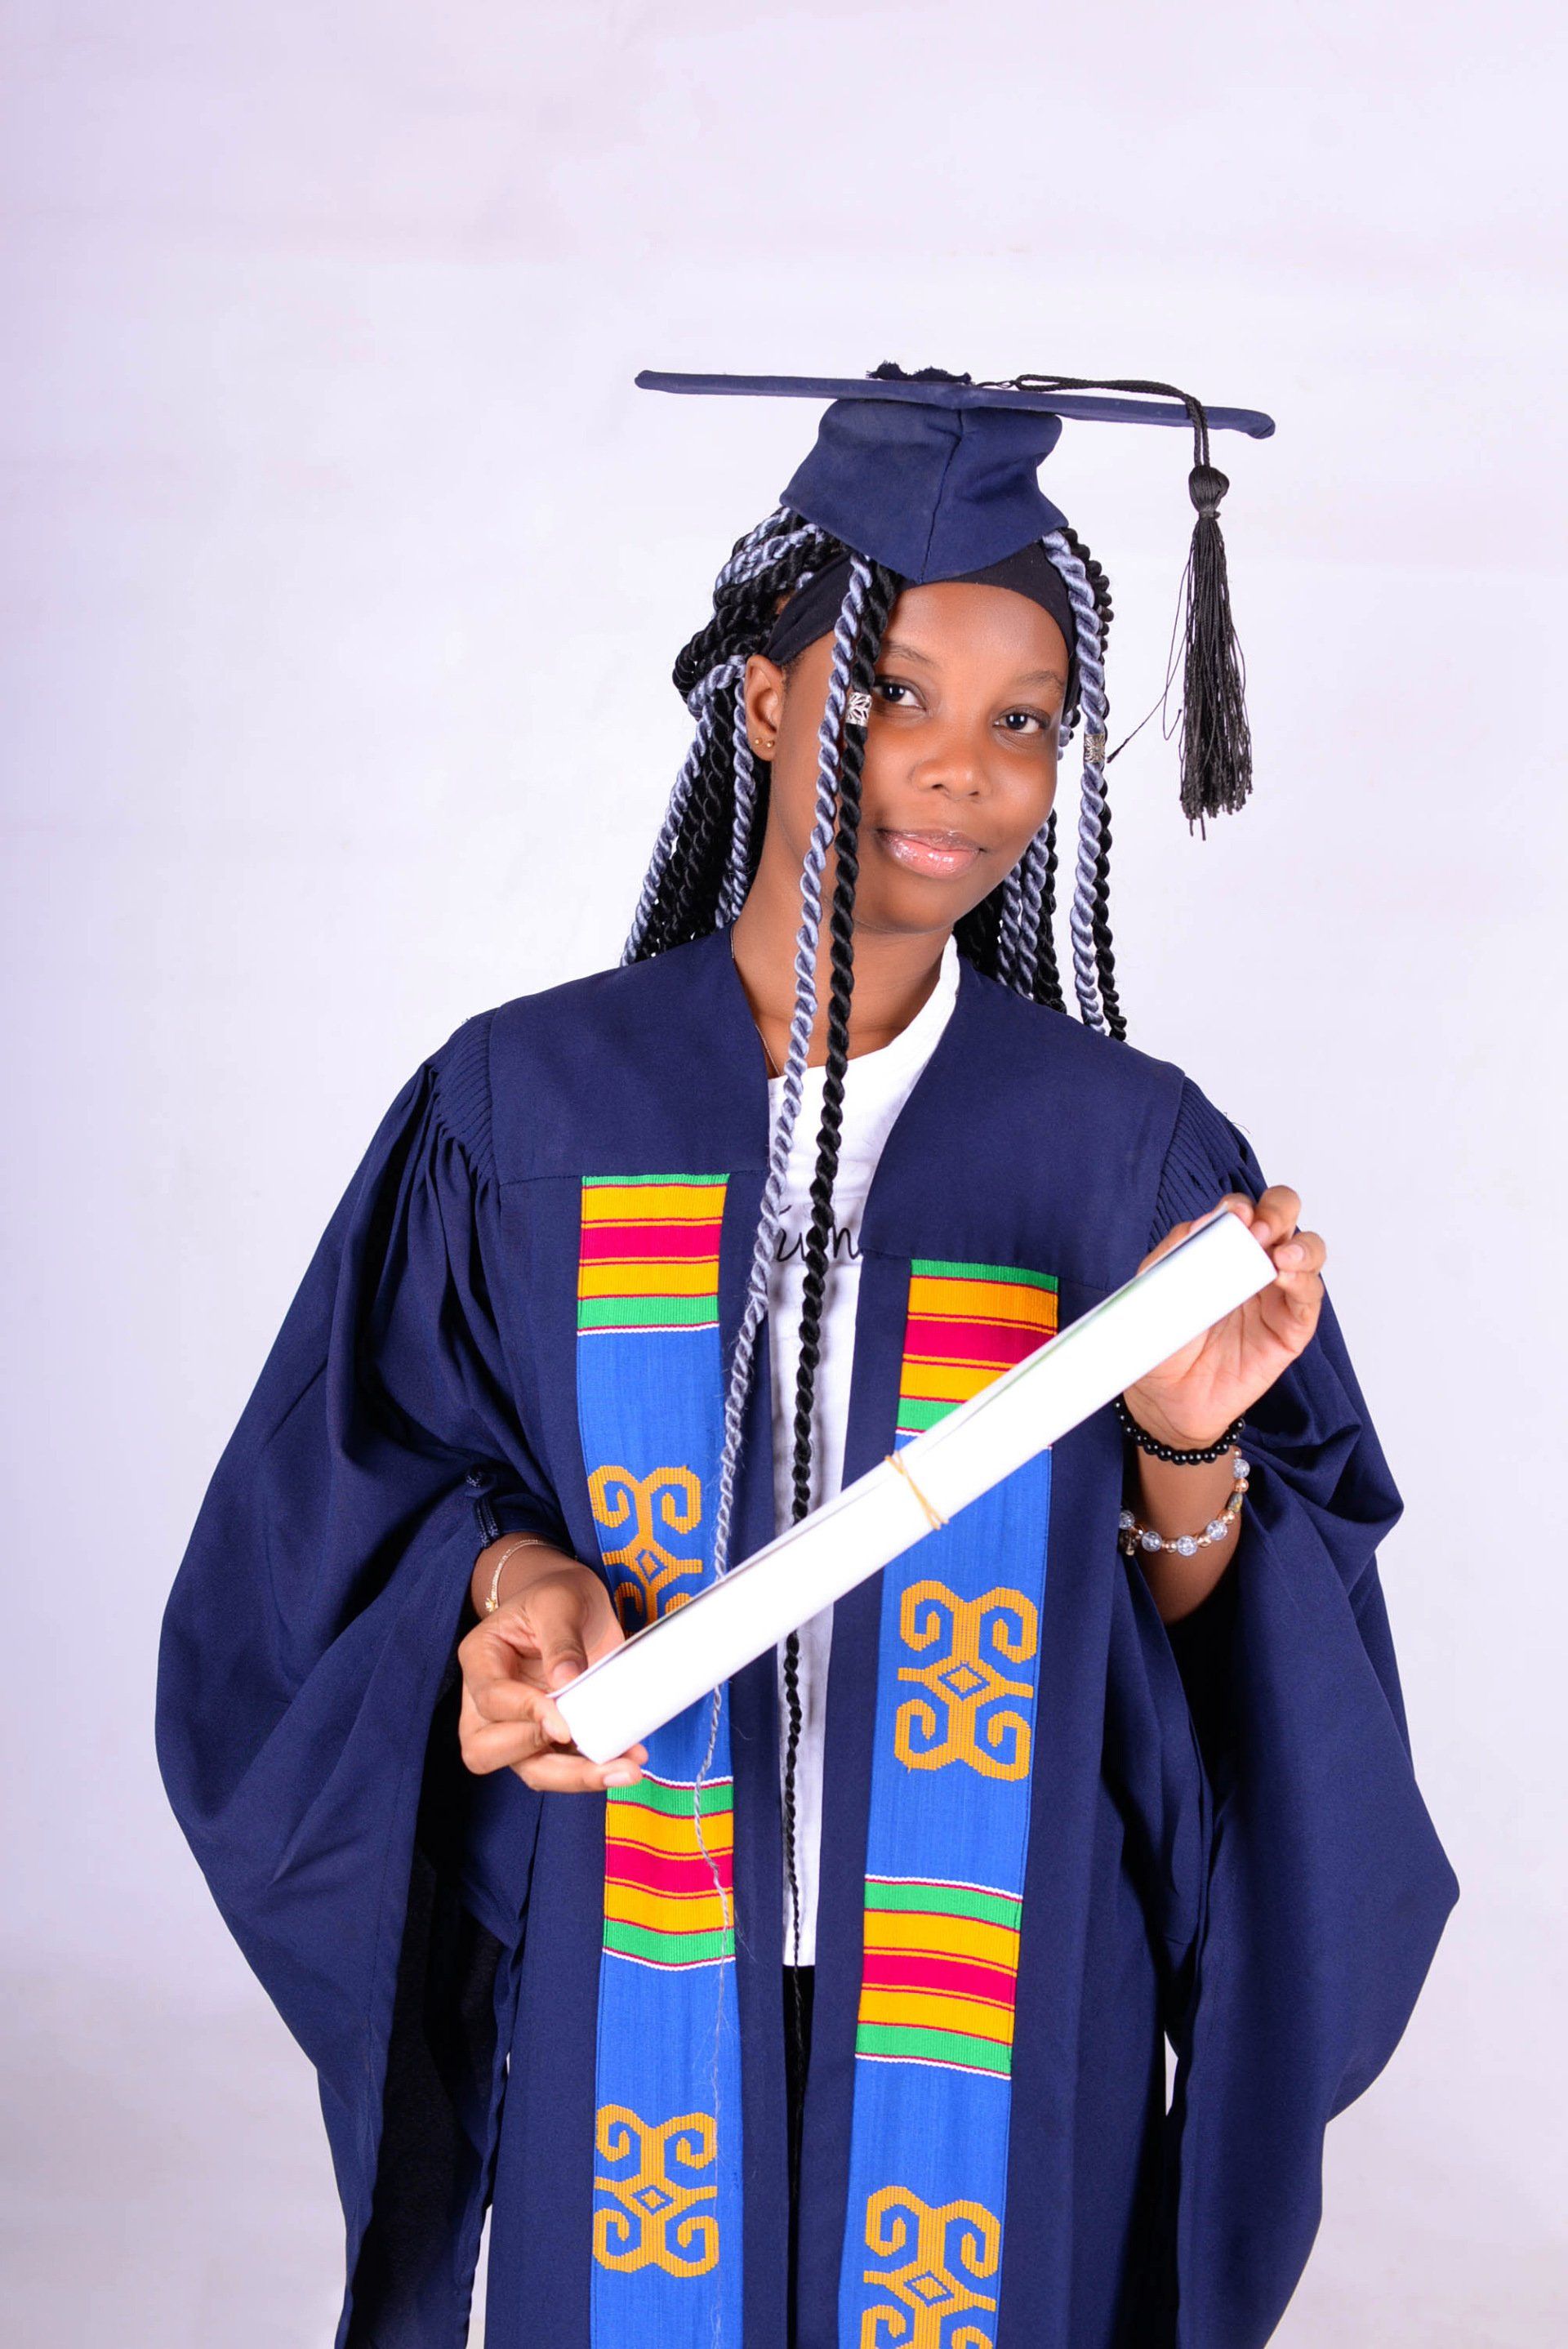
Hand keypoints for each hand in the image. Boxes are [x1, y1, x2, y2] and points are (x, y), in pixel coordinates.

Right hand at [456, 1561, 645, 1792]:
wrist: (575, 1603)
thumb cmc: (557, 1596)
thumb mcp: (559, 1602)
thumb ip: (560, 1639)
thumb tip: (566, 1679)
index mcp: (480, 1659)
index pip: (491, 1699)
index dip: (525, 1715)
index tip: (564, 1724)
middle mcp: (486, 1701)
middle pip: (488, 1751)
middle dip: (541, 1760)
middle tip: (592, 1752)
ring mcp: (515, 1726)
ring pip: (527, 1770)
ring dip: (575, 1778)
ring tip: (625, 1770)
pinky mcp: (548, 1738)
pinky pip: (562, 1767)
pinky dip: (594, 1770)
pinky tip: (629, 1762)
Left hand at [1121, 1186, 1326, 1448]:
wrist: (1166, 1396)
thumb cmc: (1164, 1339)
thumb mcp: (1156, 1287)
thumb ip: (1176, 1251)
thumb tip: (1204, 1222)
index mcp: (1224, 1247)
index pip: (1245, 1209)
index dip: (1241, 1206)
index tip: (1229, 1217)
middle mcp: (1256, 1262)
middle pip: (1286, 1216)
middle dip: (1279, 1211)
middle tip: (1259, 1230)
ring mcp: (1276, 1294)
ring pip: (1309, 1251)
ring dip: (1300, 1246)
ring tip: (1279, 1256)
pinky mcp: (1291, 1328)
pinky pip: (1309, 1297)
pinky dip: (1302, 1281)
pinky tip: (1285, 1277)